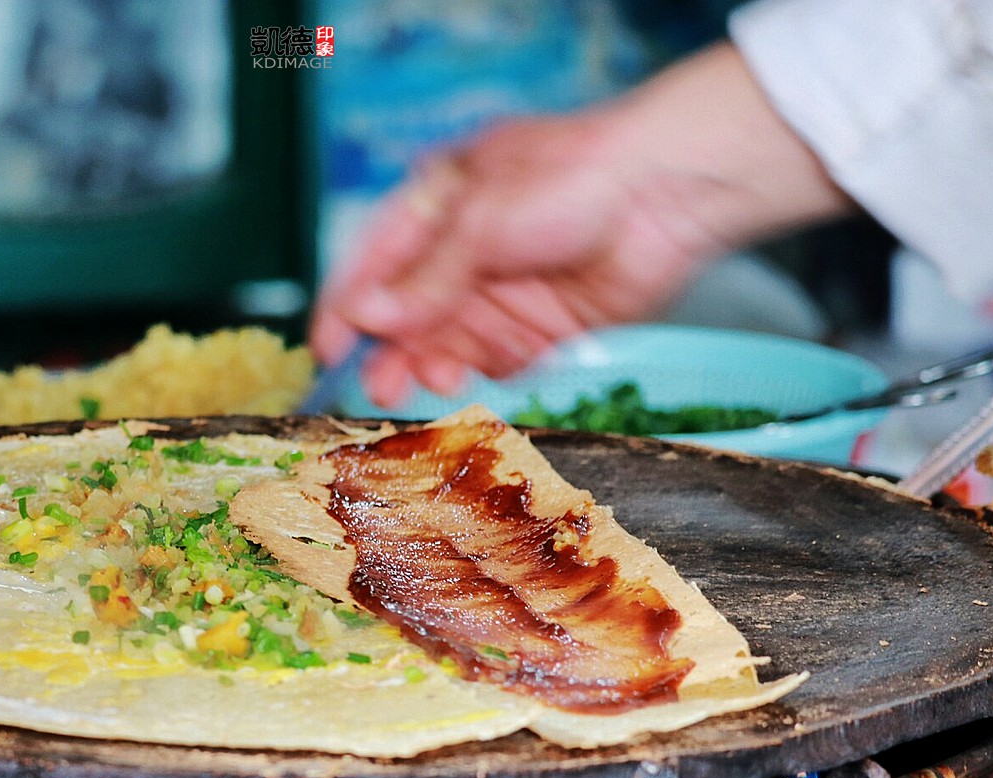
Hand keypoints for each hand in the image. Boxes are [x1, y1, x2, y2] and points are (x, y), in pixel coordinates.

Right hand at [311, 43, 851, 406]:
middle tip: (379, 385)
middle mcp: (462, 253)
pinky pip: (496, 361)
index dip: (347, 309)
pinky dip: (485, 371)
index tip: (327, 352)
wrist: (664, 194)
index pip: (373, 265)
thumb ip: (424, 279)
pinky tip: (481, 373)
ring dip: (433, 365)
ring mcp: (501, 292)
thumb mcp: (480, 222)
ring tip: (432, 380)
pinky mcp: (540, 328)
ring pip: (447, 344)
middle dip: (390, 350)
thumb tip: (366, 316)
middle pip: (407, 315)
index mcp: (436, 207)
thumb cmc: (570, 178)